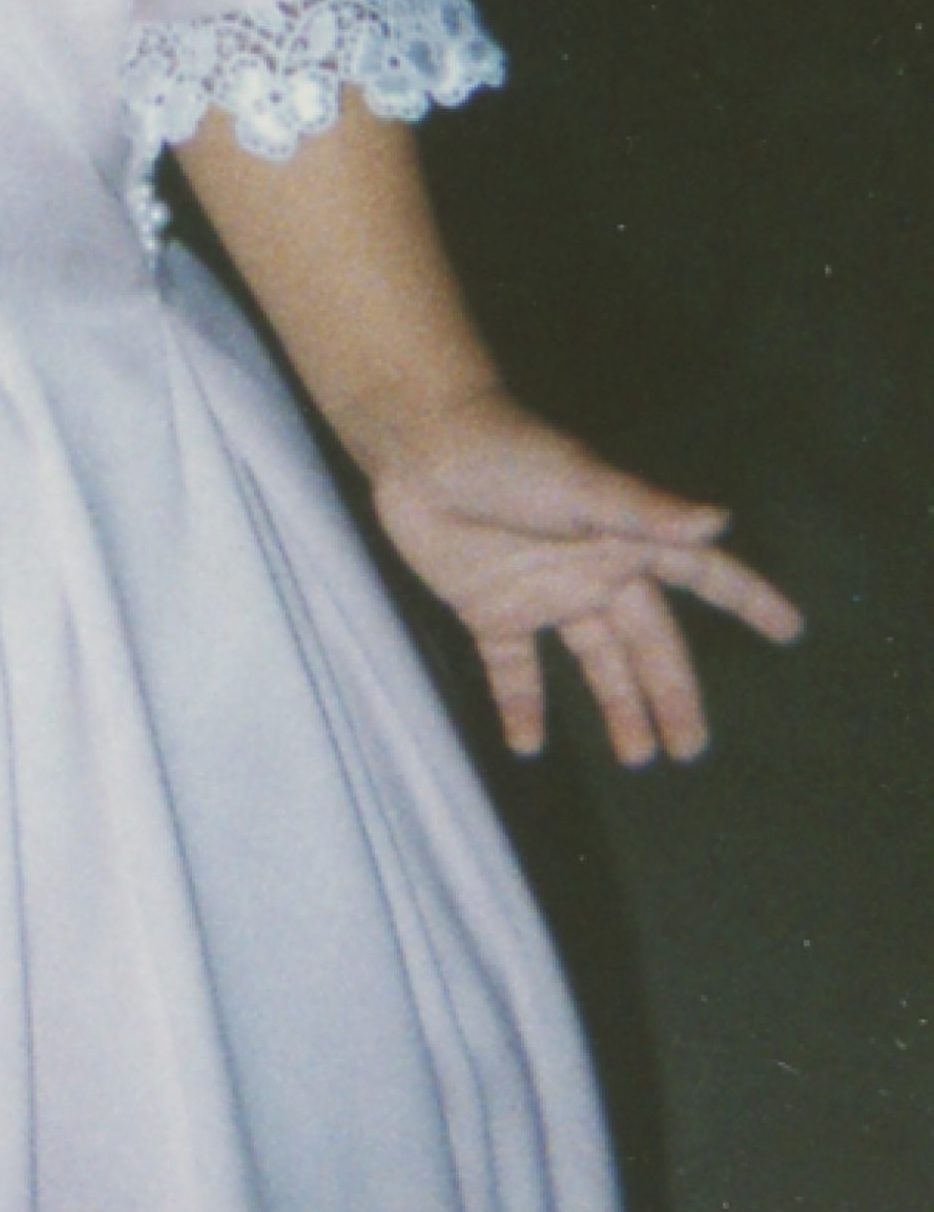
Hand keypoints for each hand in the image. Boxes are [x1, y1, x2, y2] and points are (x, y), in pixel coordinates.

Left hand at [365, 388, 805, 765]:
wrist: (423, 454)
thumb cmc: (511, 456)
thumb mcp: (584, 486)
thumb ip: (647, 511)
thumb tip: (719, 523)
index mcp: (629, 541)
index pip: (704, 577)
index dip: (747, 600)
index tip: (789, 630)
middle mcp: (595, 573)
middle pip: (647, 644)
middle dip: (672, 694)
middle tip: (691, 748)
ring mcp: (543, 594)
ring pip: (593, 663)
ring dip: (615, 707)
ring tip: (638, 757)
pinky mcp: (489, 610)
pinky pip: (512, 668)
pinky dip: (520, 705)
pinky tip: (529, 746)